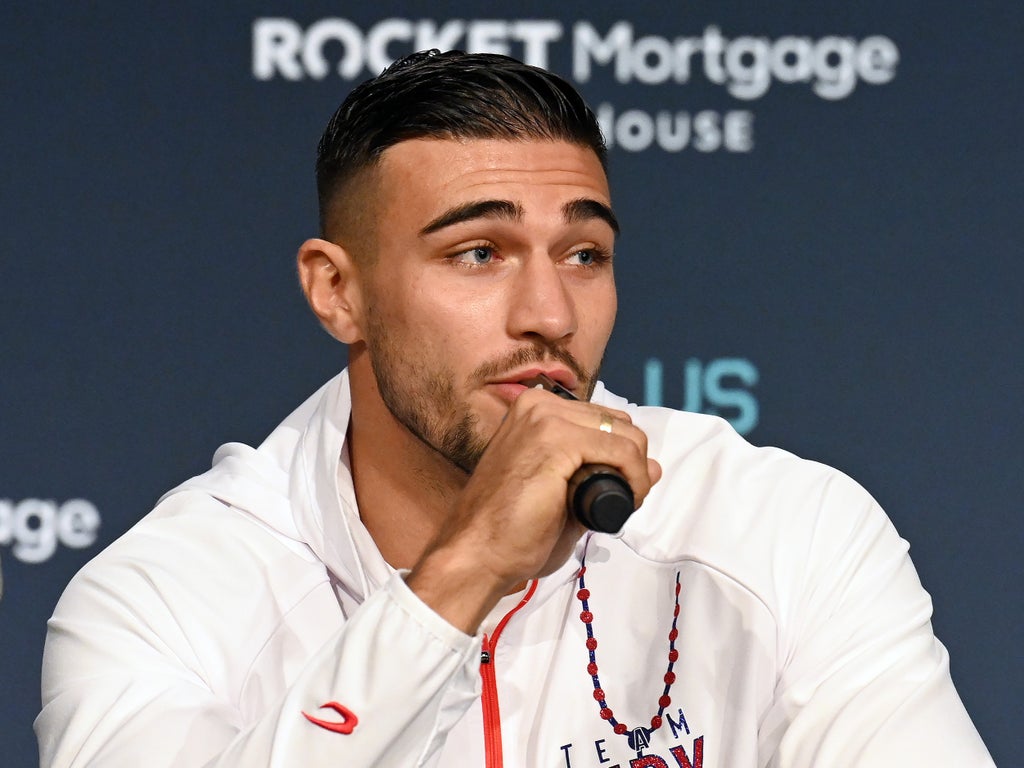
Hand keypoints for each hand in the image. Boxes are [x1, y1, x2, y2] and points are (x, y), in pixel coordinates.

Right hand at [406, 387, 660, 632]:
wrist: (477, 554)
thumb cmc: (511, 532)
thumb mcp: (566, 493)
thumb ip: (603, 474)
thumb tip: (653, 466)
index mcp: (536, 410)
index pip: (603, 420)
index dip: (622, 456)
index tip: (620, 491)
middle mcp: (540, 404)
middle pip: (619, 424)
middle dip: (632, 463)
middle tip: (622, 500)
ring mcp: (546, 418)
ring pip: (626, 436)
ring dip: (635, 473)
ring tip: (622, 504)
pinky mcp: (556, 440)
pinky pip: (621, 452)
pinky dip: (633, 480)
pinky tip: (623, 502)